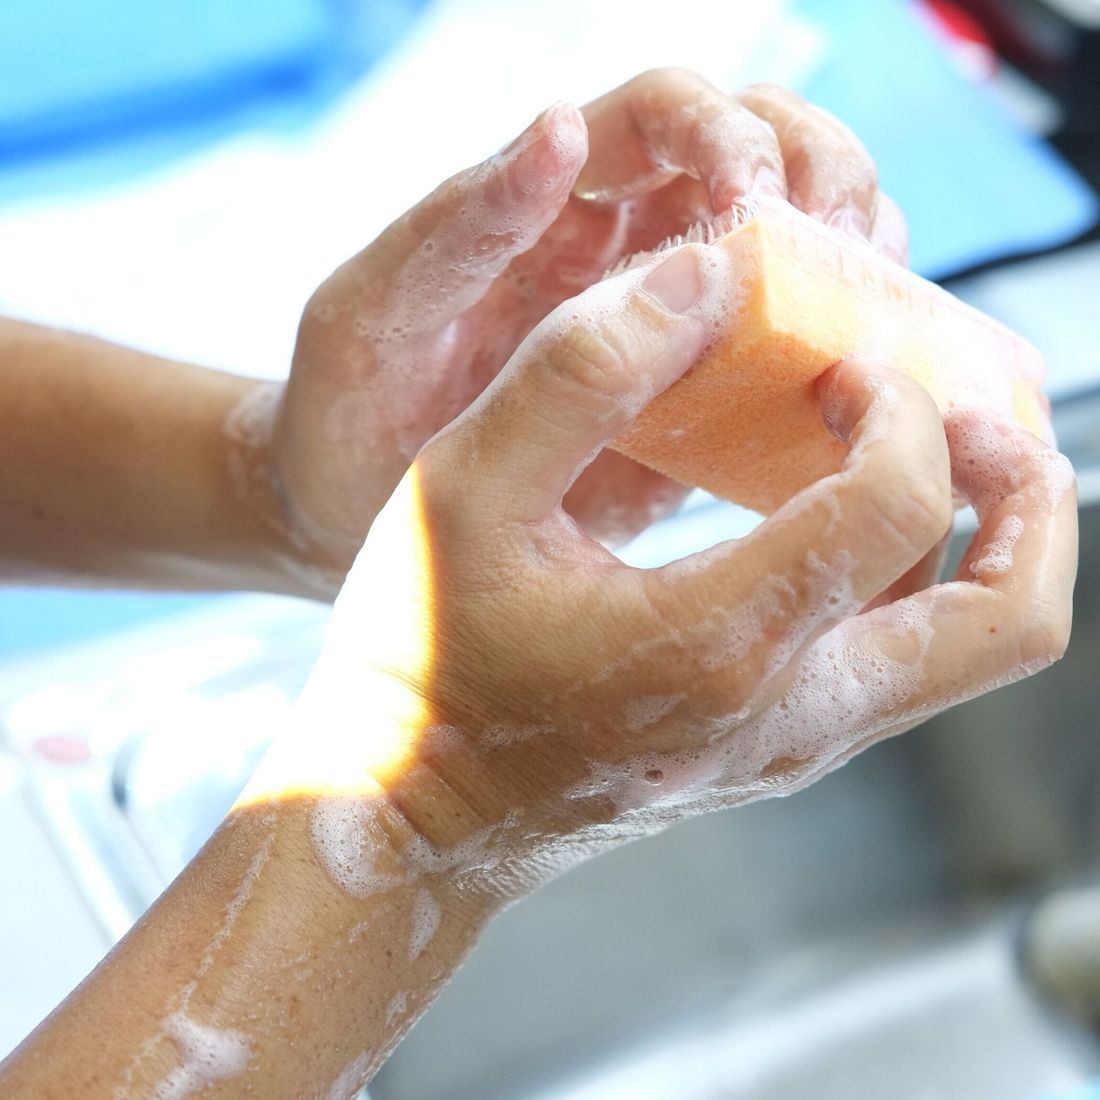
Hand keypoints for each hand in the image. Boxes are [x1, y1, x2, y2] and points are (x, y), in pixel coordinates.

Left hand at [260, 72, 909, 575]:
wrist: (352, 522)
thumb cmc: (345, 413)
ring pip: (789, 249)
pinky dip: (830, 355)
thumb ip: (457, 225)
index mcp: (547, 204)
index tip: (753, 203)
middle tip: (839, 246)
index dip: (728, 132)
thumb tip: (558, 126)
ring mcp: (663, 330)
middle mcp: (618, 252)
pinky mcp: (683, 411)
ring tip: (865, 307)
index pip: (666, 113)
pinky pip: (777, 360)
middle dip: (820, 175)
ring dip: (846, 254)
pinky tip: (850, 391)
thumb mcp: (371, 312)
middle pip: (759, 157)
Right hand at [269, 242, 1075, 904]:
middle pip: (1009, 617)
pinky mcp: (780, 750)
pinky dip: (914, 570)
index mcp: (717, 643)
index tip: (839, 359)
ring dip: (983, 530)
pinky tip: (839, 504)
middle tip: (974, 408)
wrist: (411, 817)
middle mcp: (787, 716)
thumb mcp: (463, 489)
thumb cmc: (419, 657)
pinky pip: (902, 659)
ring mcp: (794, 746)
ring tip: (919, 439)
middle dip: (1027, 492)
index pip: (899, 503)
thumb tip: (706, 275)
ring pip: (972, 645)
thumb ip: (581, 370)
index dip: (898, 401)